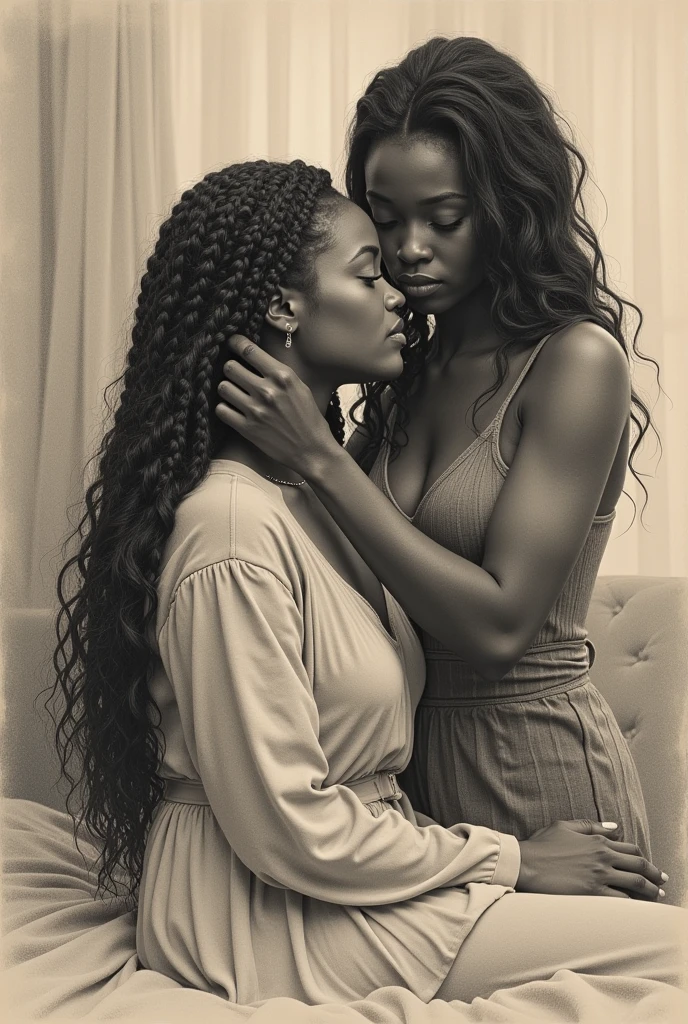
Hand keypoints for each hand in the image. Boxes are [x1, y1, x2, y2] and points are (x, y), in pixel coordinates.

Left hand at [215, 335, 338, 476]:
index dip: (235, 343)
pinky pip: (222, 410)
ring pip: (223, 387)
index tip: (230, 343)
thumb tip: (255, 358)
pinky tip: (233, 409)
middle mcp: (267, 391)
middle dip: (231, 368)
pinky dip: (224, 408)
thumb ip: (278, 373)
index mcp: (282, 376)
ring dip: (226, 388)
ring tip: (234, 392)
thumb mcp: (300, 387)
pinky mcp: (247, 429)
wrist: (312, 450)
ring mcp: (255, 410)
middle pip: (230, 367)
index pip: (249, 350)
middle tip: (235, 373)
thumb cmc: (308, 418)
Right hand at [516, 819, 666, 899]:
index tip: (652, 868)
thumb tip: (615, 828)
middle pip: (639, 866)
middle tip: (664, 882)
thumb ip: (592, 825)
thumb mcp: (565, 826)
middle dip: (655, 875)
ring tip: (657, 896)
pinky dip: (633, 905)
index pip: (631, 849)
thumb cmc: (541, 845)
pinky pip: (621, 901)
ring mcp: (599, 876)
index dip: (645, 859)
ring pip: (635, 884)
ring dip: (650, 892)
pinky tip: (638, 909)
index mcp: (598, 840)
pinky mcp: (592, 893)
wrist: (524, 864)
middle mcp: (603, 857)